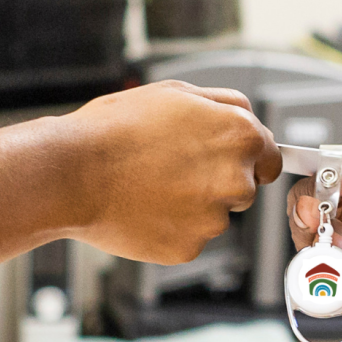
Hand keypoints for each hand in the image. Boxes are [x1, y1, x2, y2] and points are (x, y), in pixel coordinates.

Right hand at [59, 80, 281, 263]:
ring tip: (150, 185)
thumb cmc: (115, 130)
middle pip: (244, 188)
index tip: (227, 160)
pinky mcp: (191, 247)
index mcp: (240, 137)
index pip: (270, 156)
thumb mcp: (175, 94)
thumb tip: (247, 117)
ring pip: (215, 215)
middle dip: (217, 180)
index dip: (248, 157)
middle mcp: (237, 180)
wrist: (71, 173)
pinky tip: (143, 208)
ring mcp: (214, 219)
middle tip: (172, 168)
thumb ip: (223, 104)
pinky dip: (172, 228)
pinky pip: (190, 237)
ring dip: (194, 205)